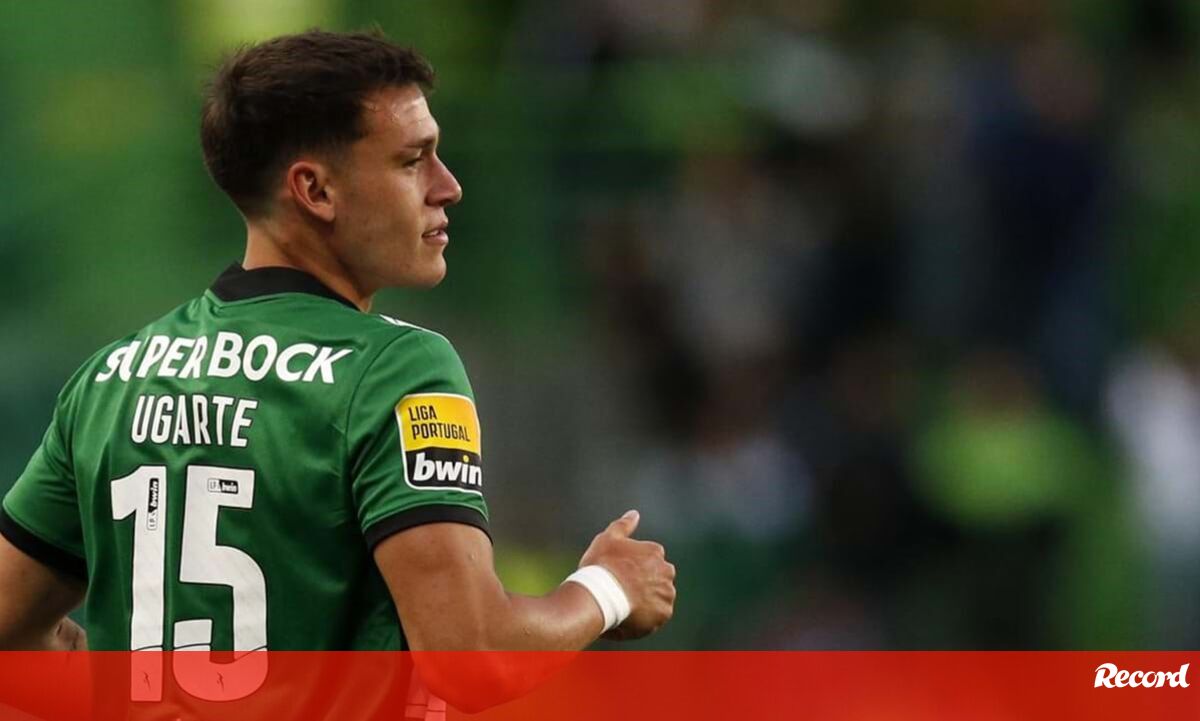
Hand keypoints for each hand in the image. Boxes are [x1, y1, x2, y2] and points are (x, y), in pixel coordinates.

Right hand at [578, 510, 675, 640]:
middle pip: (657, 579)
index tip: (619, 575)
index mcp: (655, 552)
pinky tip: (629, 616)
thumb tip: (635, 513)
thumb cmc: (601, 566)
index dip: (633, 569)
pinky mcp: (663, 613)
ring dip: (647, 601)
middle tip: (622, 592)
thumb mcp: (608, 539)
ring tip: (624, 606)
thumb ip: (624, 525)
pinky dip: (646, 618)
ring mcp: (666, 593)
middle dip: (645, 584)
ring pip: (658, 598)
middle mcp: (666, 571)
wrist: (599, 596)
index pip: (649, 561)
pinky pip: (656, 616)